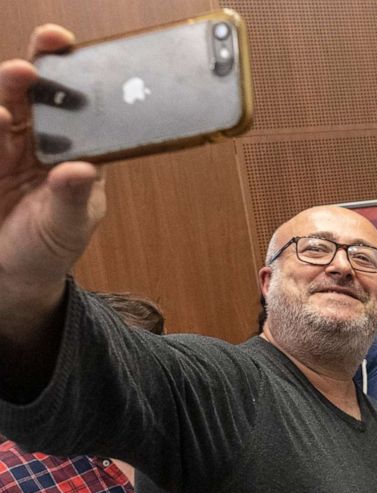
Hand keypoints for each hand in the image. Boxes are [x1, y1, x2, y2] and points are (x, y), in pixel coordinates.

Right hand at [0, 25, 103, 342]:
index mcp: (70, 145)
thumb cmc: (51, 246)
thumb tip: (81, 170)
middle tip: (25, 72)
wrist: (12, 278)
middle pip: (24, 94)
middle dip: (24, 77)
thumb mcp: (70, 225)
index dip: (65, 67)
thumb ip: (74, 197)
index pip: (70, 98)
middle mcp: (31, 138)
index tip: (62, 46)